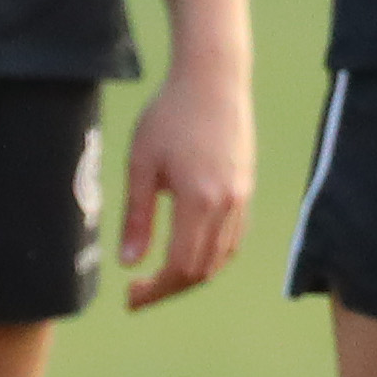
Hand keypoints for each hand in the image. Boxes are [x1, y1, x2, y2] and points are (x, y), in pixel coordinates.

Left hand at [116, 60, 253, 310]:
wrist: (212, 79)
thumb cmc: (169, 114)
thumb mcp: (141, 163)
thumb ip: (136, 216)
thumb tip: (129, 263)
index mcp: (199, 200)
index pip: (180, 266)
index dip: (155, 290)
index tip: (130, 297)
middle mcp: (227, 206)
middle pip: (202, 270)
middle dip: (169, 288)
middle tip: (138, 292)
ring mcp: (242, 199)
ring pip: (220, 258)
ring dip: (190, 275)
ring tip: (159, 277)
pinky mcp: (247, 190)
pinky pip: (232, 239)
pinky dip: (211, 256)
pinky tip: (188, 252)